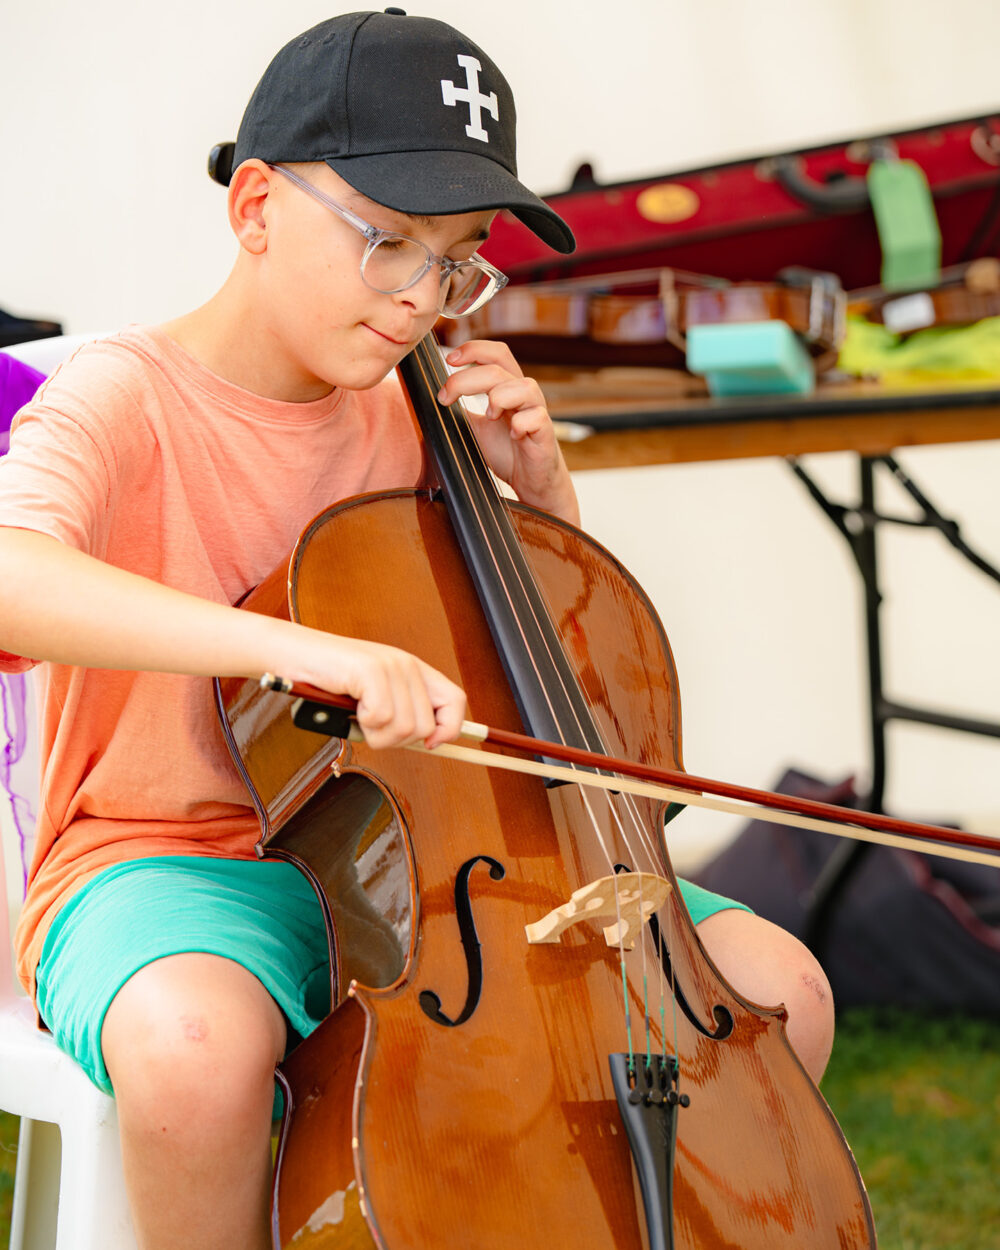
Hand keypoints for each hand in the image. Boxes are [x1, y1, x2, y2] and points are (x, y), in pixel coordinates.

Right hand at [287, 627, 466, 751]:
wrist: (295, 654)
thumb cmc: (331, 681)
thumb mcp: (375, 696)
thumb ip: (403, 711)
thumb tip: (431, 742)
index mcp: (414, 669)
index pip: (456, 701)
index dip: (449, 729)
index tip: (429, 744)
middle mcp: (408, 665)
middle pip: (425, 727)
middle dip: (396, 740)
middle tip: (371, 726)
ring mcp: (391, 666)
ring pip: (404, 728)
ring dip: (376, 734)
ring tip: (358, 715)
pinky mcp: (371, 671)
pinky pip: (380, 718)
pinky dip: (361, 724)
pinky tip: (350, 706)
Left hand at [436, 340, 580, 526]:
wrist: (530, 480)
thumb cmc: (505, 450)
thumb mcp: (474, 427)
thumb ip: (460, 410)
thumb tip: (435, 397)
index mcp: (506, 387)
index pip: (495, 354)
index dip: (473, 350)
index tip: (449, 360)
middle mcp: (522, 394)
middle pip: (497, 369)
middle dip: (466, 380)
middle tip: (445, 398)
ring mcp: (535, 412)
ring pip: (524, 386)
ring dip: (498, 397)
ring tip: (488, 416)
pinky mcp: (544, 433)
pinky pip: (536, 417)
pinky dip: (521, 423)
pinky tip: (513, 434)